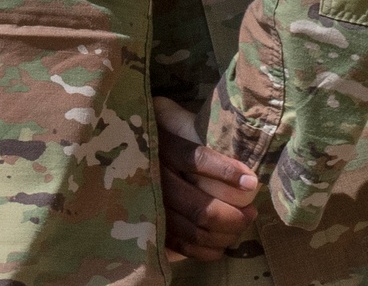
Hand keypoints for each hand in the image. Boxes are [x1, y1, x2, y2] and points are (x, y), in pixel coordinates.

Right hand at [154, 96, 259, 261]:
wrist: (116, 147)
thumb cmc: (154, 131)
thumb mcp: (166, 117)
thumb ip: (189, 124)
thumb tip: (232, 133)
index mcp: (159, 146)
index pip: (195, 160)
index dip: (226, 172)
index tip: (251, 181)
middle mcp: (153, 178)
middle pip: (200, 208)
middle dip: (233, 216)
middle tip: (251, 212)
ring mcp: (150, 206)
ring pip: (194, 230)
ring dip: (225, 234)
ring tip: (242, 224)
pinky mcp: (149, 225)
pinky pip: (182, 245)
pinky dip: (206, 250)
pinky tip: (220, 246)